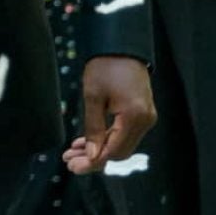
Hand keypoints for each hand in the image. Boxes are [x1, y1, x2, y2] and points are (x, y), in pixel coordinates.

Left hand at [60, 56, 155, 173]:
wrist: (122, 47)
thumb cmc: (105, 67)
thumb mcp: (93, 97)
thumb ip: (93, 128)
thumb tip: (92, 155)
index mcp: (135, 116)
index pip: (114, 150)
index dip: (93, 161)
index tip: (72, 166)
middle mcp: (146, 121)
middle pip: (119, 151)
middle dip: (94, 158)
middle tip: (68, 162)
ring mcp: (147, 118)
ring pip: (121, 144)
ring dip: (98, 150)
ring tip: (72, 153)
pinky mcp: (142, 114)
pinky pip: (124, 134)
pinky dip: (106, 139)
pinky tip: (86, 142)